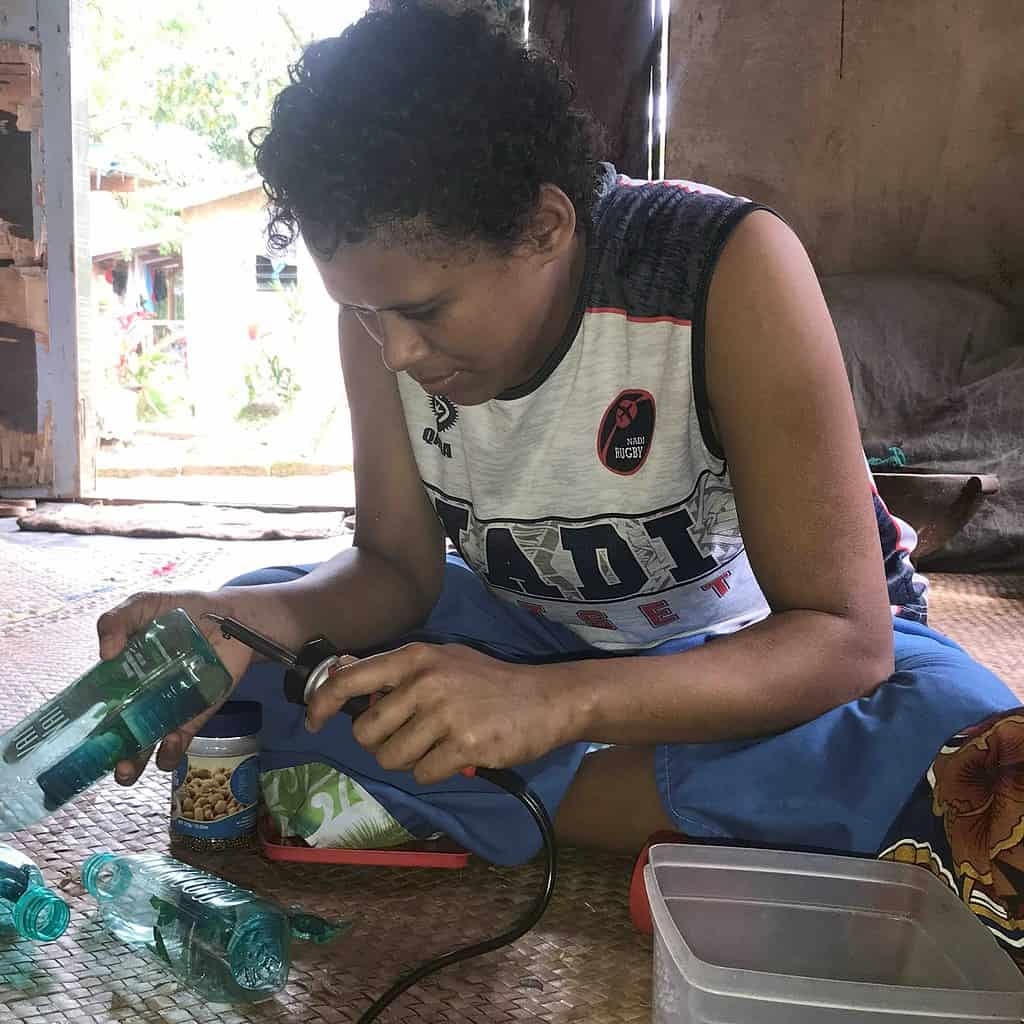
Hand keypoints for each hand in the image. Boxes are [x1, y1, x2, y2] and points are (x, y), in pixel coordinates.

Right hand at [96, 589, 255, 784]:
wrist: (230, 616)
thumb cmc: (182, 609)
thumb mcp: (144, 605)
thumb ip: (117, 620)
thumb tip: (105, 654)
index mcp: (123, 675)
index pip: (99, 705)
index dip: (87, 725)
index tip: (78, 741)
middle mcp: (141, 698)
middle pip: (120, 735)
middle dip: (111, 756)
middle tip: (111, 765)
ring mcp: (168, 709)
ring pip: (147, 745)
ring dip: (135, 762)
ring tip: (128, 769)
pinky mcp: (195, 714)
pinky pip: (180, 740)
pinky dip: (173, 749)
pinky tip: (170, 744)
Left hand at [305, 643, 575, 784]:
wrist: (548, 699)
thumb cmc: (489, 682)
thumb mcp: (442, 661)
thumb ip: (396, 670)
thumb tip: (340, 670)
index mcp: (417, 657)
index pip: (350, 678)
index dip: (322, 702)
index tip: (313, 720)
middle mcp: (426, 682)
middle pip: (366, 731)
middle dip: (378, 744)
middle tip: (404, 740)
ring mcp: (445, 714)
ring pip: (391, 757)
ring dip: (407, 761)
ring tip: (434, 747)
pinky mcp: (464, 745)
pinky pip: (422, 774)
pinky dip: (433, 772)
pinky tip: (456, 756)